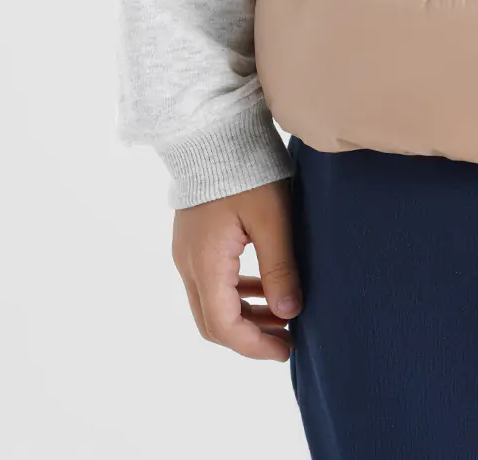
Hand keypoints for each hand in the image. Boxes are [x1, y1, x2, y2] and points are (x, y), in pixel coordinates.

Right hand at [172, 178, 301, 359]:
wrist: (213, 128)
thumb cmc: (245, 168)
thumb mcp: (272, 217)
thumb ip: (280, 267)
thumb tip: (290, 313)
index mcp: (206, 263)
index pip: (224, 326)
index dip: (255, 346)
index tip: (286, 349)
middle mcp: (188, 263)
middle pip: (213, 321)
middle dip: (249, 336)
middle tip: (286, 338)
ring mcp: (187, 251)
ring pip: (211, 302)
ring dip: (244, 315)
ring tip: (283, 314)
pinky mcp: (194, 239)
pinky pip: (211, 280)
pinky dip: (236, 292)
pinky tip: (264, 286)